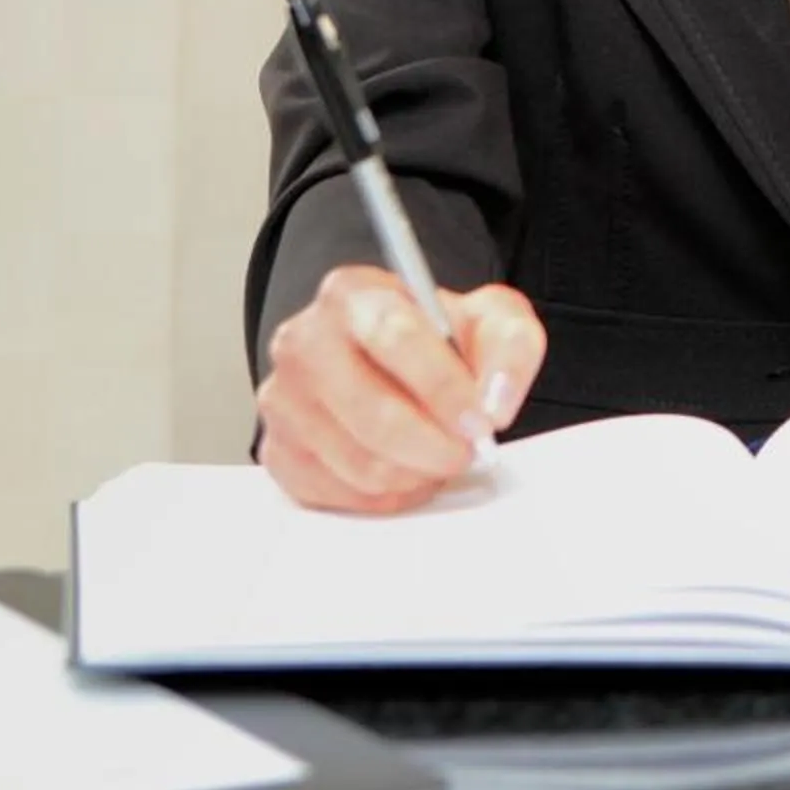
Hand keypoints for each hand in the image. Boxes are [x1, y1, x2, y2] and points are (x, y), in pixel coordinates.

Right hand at [256, 267, 545, 513]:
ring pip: (358, 464)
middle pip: (373, 414)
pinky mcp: (278, 450)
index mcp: (352, 294)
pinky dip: (386, 495)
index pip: (394, 336)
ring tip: (439, 454)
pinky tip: (406, 470)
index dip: (444, 388)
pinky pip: (339, 494)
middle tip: (469, 450)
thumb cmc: (436, 337)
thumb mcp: (489, 318)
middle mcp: (303, 341)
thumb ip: (511, 346)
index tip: (481, 421)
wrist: (390, 358)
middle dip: (436, 446)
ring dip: (416, 473)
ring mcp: (282, 399)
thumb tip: (495, 404)